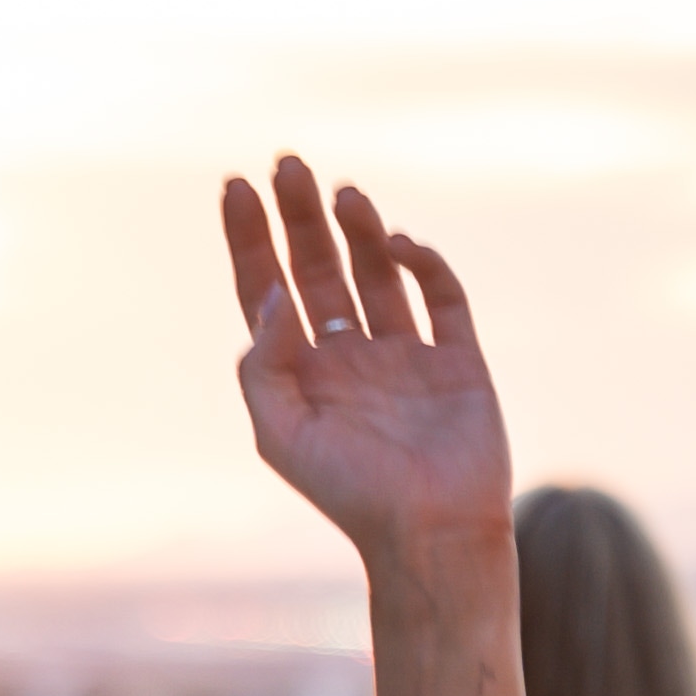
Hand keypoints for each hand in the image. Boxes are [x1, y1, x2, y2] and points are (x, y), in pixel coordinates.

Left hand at [220, 157, 512, 575]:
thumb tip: (275, 293)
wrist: (431, 533)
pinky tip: (398, 244)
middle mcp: (350, 356)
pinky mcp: (459, 360)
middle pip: (319, 267)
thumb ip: (264, 362)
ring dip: (359, 228)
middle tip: (288, 162)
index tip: (236, 185)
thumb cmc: (348, 493)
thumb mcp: (281, 432)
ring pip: (376, 272)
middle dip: (301, 216)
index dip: (250, 238)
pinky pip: (441, 297)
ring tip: (341, 190)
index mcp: (302, 373)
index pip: (267, 288)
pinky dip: (422, 263)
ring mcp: (406, 355)